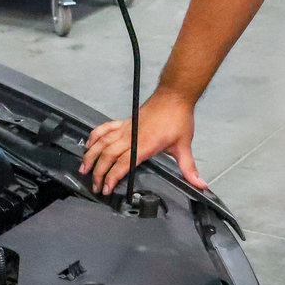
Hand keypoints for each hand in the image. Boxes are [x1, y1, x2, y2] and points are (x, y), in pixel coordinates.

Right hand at [80, 90, 206, 195]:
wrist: (174, 96)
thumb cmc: (178, 118)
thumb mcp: (184, 145)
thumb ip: (189, 168)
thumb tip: (200, 184)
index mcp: (144, 144)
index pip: (123, 164)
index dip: (112, 177)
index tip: (106, 188)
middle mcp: (131, 136)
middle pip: (108, 155)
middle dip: (98, 172)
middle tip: (94, 186)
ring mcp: (126, 128)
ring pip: (102, 142)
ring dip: (91, 155)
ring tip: (83, 168)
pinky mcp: (125, 122)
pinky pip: (105, 128)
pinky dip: (95, 136)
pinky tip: (89, 144)